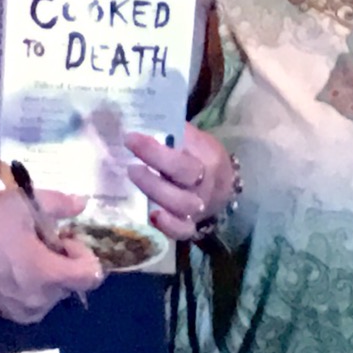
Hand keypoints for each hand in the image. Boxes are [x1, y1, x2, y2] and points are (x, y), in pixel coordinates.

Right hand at [0, 189, 105, 322]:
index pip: (91, 276)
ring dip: (48, 272)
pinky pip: (32, 300)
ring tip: (23, 250)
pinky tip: (10, 265)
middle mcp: (39, 302)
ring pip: (52, 292)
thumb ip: (59, 203)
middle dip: (64, 259)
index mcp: (47, 276)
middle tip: (41, 238)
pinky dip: (31, 283)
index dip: (84, 253)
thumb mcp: (23, 204)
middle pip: (71, 282)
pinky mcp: (3, 315)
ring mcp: (20, 313)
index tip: (63, 237)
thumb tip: (82, 203)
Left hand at [123, 123, 239, 243]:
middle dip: (155, 164)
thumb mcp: (195, 140)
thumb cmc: (200, 157)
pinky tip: (152, 217)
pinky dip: (169, 226)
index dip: (155, 148)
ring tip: (133, 174)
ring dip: (155, 191)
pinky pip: (184, 231)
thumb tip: (141, 121)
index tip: (130, 138)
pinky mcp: (192, 225)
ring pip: (181, 204)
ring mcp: (199, 206)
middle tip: (130, 158)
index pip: (183, 151)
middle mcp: (206, 182)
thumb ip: (174, 133)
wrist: (222, 185)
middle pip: (184, 176)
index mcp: (208, 157)